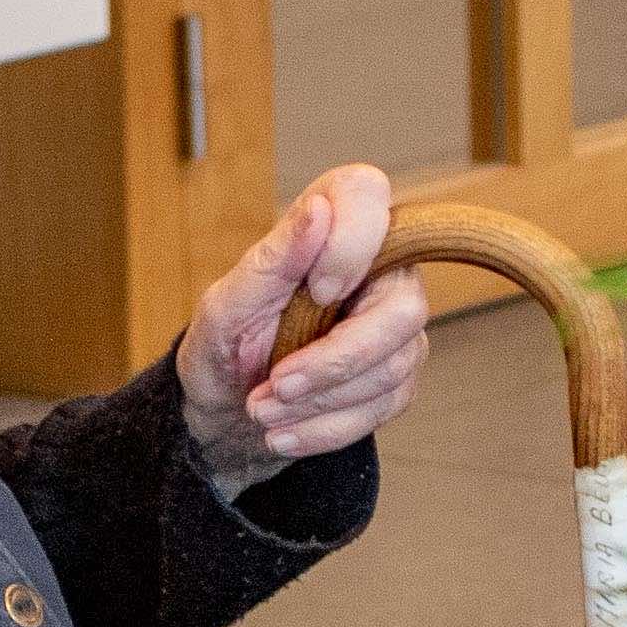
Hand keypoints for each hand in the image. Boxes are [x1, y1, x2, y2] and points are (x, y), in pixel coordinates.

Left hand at [170, 165, 423, 496]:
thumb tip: (319, 208)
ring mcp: (396, 328)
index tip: (314, 291)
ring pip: (395, 366)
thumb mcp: (227, 304)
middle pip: (403, 310)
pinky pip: (385, 406)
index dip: (352, 244)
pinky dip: (327, 427)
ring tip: (263, 410)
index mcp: (330, 229)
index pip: (369, 195)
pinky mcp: (399, 377)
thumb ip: (275, 258)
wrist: (223, 412)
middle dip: (336, 360)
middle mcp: (379, 271)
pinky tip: (285, 431)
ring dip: (321, 401)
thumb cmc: (224, 346)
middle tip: (277, 383)